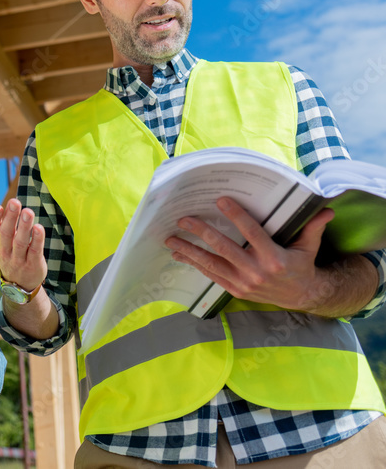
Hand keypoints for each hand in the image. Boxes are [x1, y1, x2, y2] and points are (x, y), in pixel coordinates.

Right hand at [0, 196, 45, 292]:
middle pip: (6, 234)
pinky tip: (39, 228)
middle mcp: (4, 251)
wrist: (19, 282)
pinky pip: (35, 251)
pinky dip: (37, 240)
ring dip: (24, 227)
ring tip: (28, 212)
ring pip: (20, 242)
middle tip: (14, 202)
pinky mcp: (33, 264)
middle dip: (10, 218)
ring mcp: (18, 259)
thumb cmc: (6, 251)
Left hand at [164, 196, 334, 311]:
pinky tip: (179, 255)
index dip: (237, 216)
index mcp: (275, 258)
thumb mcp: (308, 246)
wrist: (301, 297)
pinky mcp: (234, 291)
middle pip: (224, 248)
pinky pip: (210, 275)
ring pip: (211, 264)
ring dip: (189, 251)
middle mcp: (256, 272)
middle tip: (184, 218)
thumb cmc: (301, 265)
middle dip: (202, 232)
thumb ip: (312, 227)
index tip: (221, 200)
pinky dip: (194, 264)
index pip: (252, 233)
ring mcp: (243, 283)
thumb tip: (326, 209)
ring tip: (171, 239)